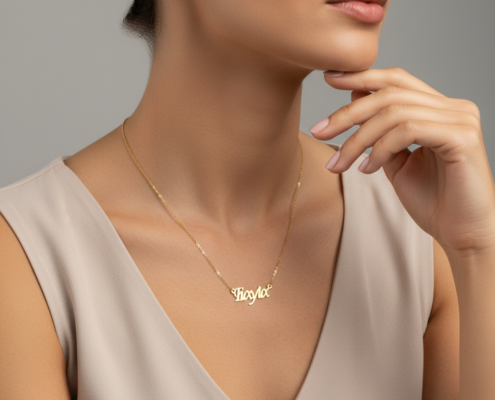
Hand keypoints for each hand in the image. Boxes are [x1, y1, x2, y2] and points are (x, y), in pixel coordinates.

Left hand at [309, 67, 494, 257]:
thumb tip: (355, 97)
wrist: (461, 234)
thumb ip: (379, 131)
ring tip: (340, 164)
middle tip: (318, 130)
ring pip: (393, 113)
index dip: (361, 76)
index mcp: (438, 109)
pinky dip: (380, 149)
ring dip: (358, 139)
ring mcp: (460, 119)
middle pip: (389, 94)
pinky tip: (367, 169)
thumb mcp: (395, 160)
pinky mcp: (462, 137)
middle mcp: (453, 107)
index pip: (397, 81)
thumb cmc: (432, 200)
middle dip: (347, 113)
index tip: (329, 79)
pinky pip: (408, 130)